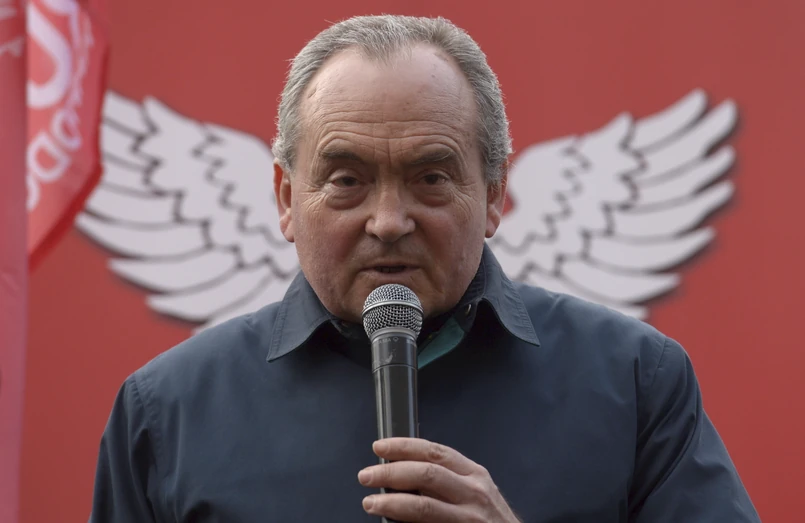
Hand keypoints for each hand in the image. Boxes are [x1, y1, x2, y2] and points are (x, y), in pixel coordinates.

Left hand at [358, 437, 521, 521]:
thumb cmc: (490, 520)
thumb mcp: (474, 491)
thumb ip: (446, 480)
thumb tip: (402, 472)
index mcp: (473, 474)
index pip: (434, 452)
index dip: (404, 446)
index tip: (380, 447)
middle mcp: (474, 492)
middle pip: (426, 473)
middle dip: (391, 473)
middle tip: (367, 476)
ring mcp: (470, 517)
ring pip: (424, 505)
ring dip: (392, 503)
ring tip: (371, 504)